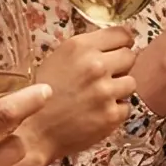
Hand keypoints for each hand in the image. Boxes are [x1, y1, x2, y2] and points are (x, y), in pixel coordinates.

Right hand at [27, 26, 136, 158]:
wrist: (34, 131)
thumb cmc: (43, 95)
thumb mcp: (57, 60)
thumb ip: (85, 51)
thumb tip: (113, 46)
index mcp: (80, 47)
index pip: (122, 34)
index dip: (123, 42)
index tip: (121, 49)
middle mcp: (95, 66)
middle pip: (130, 57)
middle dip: (121, 66)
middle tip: (105, 77)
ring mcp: (105, 91)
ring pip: (131, 82)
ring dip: (119, 89)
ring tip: (99, 97)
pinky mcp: (112, 114)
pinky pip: (126, 107)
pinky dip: (115, 111)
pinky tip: (97, 113)